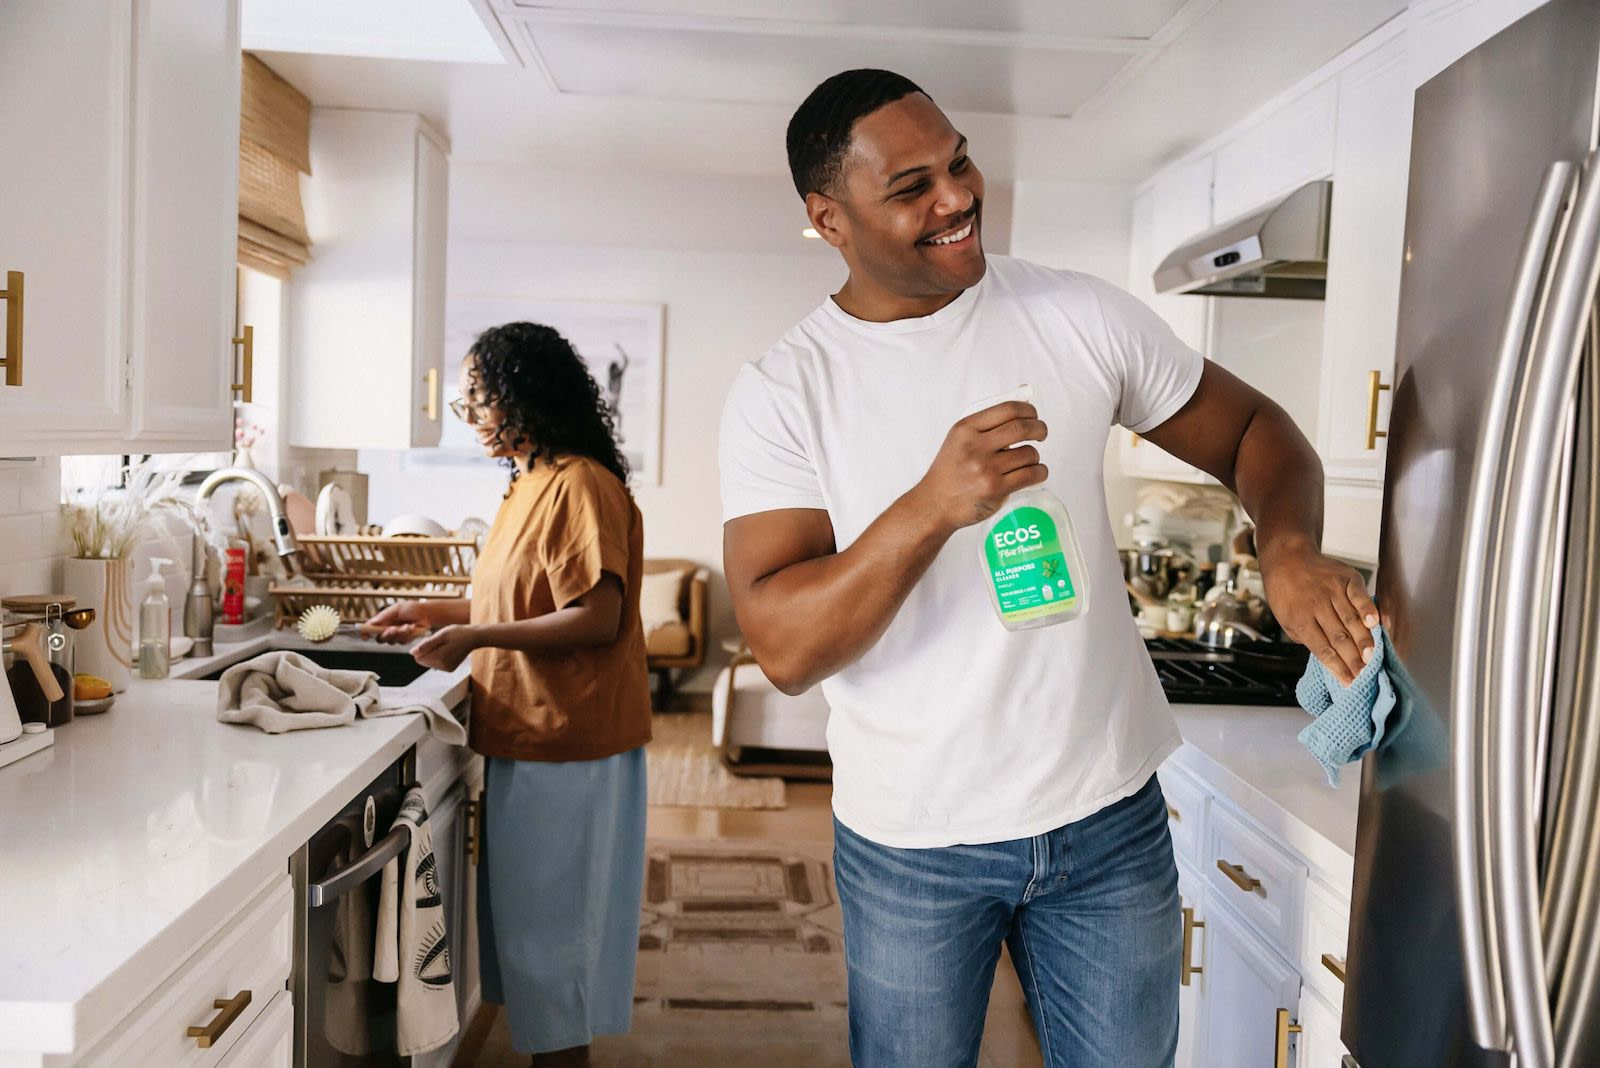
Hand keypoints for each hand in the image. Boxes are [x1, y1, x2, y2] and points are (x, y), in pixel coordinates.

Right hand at [365, 601, 432, 643]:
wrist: (426, 613)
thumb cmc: (411, 608)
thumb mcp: (397, 608)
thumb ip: (385, 615)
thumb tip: (373, 622)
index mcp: (382, 621)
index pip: (370, 629)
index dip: (365, 633)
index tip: (365, 636)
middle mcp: (387, 630)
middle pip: (380, 639)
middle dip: (386, 635)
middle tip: (393, 629)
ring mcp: (396, 636)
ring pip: (391, 641)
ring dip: (399, 634)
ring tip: (407, 625)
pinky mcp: (405, 640)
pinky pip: (402, 642)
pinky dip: (408, 635)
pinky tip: (413, 627)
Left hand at [411, 624, 477, 671]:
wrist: (474, 638)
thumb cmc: (458, 633)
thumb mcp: (441, 635)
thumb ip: (426, 644)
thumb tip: (411, 653)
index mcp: (440, 658)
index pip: (418, 656)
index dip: (423, 646)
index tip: (433, 639)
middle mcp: (443, 666)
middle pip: (423, 660)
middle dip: (428, 650)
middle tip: (440, 641)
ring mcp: (447, 669)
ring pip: (429, 662)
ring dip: (433, 653)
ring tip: (446, 645)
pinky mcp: (449, 669)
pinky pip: (436, 663)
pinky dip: (439, 656)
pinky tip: (448, 649)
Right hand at [910, 401, 1049, 532]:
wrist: (935, 504)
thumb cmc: (950, 470)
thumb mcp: (960, 439)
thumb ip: (987, 422)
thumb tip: (1024, 396)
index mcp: (966, 429)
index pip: (1007, 409)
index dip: (1028, 410)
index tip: (1033, 416)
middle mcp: (975, 446)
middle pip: (1021, 428)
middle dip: (1039, 429)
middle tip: (1041, 434)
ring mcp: (985, 469)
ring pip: (1028, 453)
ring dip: (1035, 456)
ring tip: (1028, 460)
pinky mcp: (995, 489)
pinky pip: (1031, 475)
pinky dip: (1040, 472)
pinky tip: (1035, 472)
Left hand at [1261, 538, 1379, 685]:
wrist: (1288, 557)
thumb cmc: (1286, 593)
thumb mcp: (1285, 619)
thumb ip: (1306, 637)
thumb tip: (1330, 656)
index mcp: (1299, 619)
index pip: (1322, 649)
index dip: (1337, 667)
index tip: (1349, 682)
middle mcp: (1316, 605)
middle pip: (1339, 637)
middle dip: (1353, 659)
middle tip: (1364, 675)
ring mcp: (1332, 590)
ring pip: (1351, 620)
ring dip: (1363, 640)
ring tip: (1372, 657)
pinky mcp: (1346, 578)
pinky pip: (1360, 595)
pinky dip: (1368, 609)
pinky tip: (1376, 623)